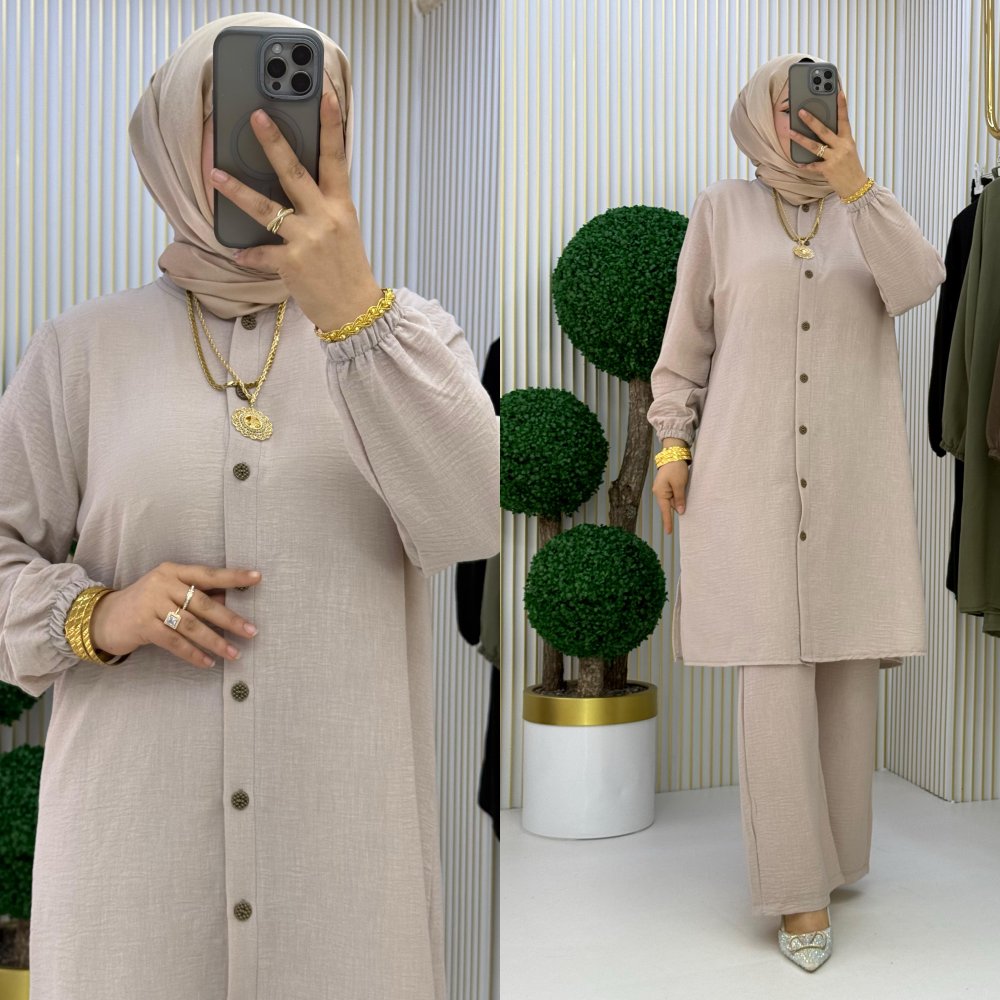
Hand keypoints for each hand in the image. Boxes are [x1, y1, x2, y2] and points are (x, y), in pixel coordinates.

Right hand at [88, 563, 261, 669]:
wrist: (103, 617)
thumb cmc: (146, 604)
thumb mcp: (169, 593)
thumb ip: (196, 595)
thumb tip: (228, 601)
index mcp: (173, 571)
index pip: (208, 574)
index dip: (233, 576)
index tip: (257, 578)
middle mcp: (163, 583)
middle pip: (203, 602)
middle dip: (230, 619)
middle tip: (252, 631)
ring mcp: (151, 604)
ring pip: (191, 625)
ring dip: (215, 641)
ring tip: (234, 653)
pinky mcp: (143, 625)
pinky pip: (174, 642)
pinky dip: (193, 654)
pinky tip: (208, 662)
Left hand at [210, 91, 383, 331]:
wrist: (355, 311)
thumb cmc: (348, 270)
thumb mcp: (345, 231)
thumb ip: (325, 205)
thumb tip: (301, 184)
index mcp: (341, 207)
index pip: (337, 158)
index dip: (332, 125)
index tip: (326, 95)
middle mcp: (325, 219)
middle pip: (295, 173)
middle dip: (274, 143)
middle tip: (256, 116)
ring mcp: (307, 241)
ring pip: (267, 209)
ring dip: (237, 190)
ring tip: (215, 174)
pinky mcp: (292, 264)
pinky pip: (261, 254)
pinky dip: (248, 254)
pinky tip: (236, 251)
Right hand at [651, 459, 688, 535]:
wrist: (673, 453)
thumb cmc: (675, 468)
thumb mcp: (679, 484)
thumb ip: (680, 498)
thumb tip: (680, 511)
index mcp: (660, 493)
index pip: (665, 511)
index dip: (668, 522)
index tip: (669, 533)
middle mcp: (659, 492)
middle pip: (670, 505)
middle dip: (679, 504)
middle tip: (684, 492)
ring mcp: (663, 489)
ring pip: (673, 500)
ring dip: (680, 497)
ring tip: (684, 484)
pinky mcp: (667, 486)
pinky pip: (674, 494)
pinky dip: (679, 493)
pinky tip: (683, 486)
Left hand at [790, 90, 868, 199]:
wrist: (856, 187)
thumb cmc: (851, 167)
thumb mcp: (849, 150)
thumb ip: (838, 140)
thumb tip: (823, 130)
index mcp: (848, 139)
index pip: (845, 119)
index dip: (842, 105)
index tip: (839, 92)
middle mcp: (842, 147)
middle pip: (824, 130)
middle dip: (811, 120)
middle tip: (800, 111)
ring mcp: (834, 158)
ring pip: (814, 146)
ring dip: (800, 138)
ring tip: (790, 132)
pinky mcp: (828, 170)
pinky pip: (813, 166)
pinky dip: (804, 165)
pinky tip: (797, 163)